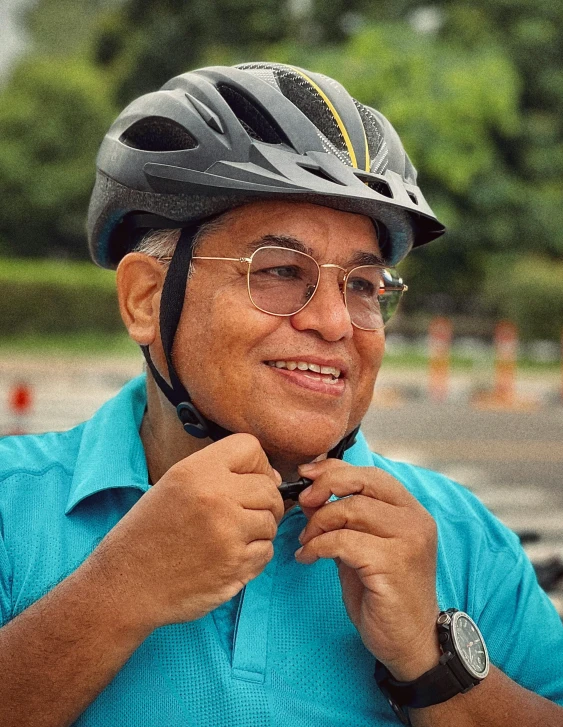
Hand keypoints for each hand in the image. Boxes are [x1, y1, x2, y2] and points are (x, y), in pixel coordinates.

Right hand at [91, 434, 283, 631]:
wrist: (125, 584)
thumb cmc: (149, 532)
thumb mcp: (174, 484)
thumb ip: (218, 472)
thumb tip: (273, 477)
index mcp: (196, 471)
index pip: (251, 448)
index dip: (255, 464)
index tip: (247, 481)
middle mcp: (215, 497)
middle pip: (269, 488)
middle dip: (263, 502)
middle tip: (243, 515)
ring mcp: (228, 533)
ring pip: (271, 521)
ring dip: (258, 530)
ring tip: (230, 537)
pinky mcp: (235, 566)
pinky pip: (266, 551)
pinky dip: (254, 556)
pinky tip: (228, 557)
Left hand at [296, 460, 440, 681]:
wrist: (411, 642)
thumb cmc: (384, 595)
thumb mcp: (362, 548)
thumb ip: (344, 520)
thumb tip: (311, 494)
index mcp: (411, 511)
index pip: (371, 473)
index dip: (335, 469)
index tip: (307, 474)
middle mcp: (415, 520)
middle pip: (362, 482)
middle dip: (325, 487)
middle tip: (303, 502)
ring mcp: (408, 540)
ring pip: (350, 509)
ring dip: (318, 523)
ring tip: (306, 542)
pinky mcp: (393, 563)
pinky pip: (343, 541)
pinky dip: (317, 546)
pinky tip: (308, 558)